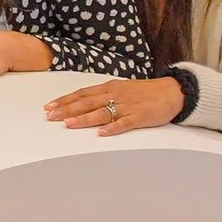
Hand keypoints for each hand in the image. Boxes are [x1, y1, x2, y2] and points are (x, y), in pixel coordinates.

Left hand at [44, 76, 183, 135]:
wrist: (173, 91)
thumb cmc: (145, 92)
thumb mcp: (121, 89)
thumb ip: (102, 96)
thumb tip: (82, 102)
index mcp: (110, 88)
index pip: (82, 94)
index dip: (64, 100)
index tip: (48, 107)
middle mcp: (115, 95)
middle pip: (87, 102)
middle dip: (67, 109)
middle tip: (50, 117)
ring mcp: (127, 106)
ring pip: (102, 112)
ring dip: (84, 118)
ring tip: (69, 124)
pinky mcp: (140, 116)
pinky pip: (125, 123)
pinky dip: (113, 128)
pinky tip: (102, 133)